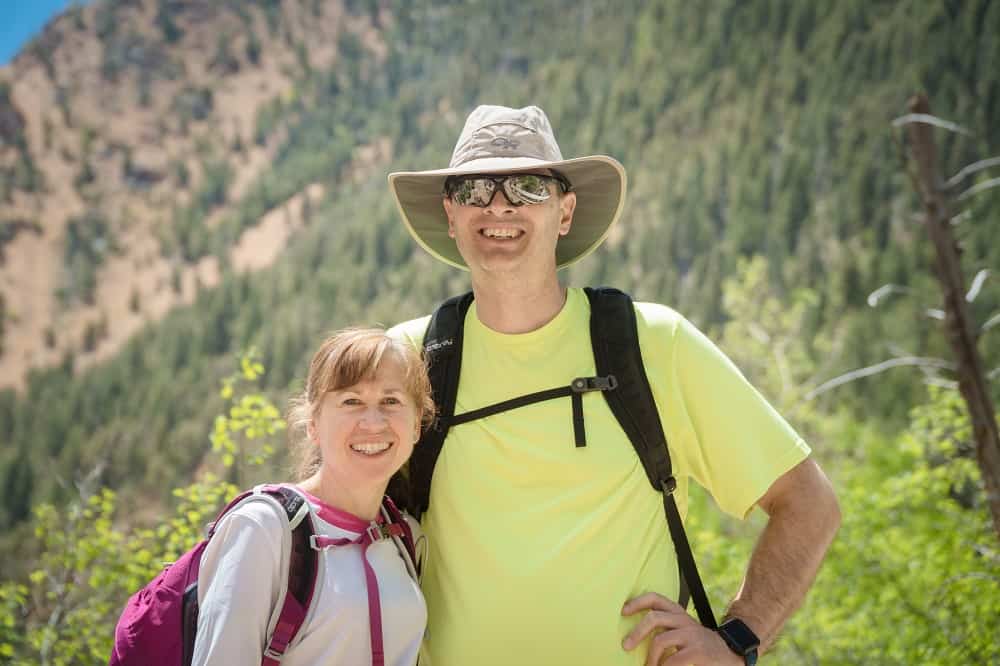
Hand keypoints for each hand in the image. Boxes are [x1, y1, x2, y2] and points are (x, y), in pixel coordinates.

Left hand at [621, 593, 742, 665]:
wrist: (731, 655)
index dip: (637, 602)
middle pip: (654, 618)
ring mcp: (692, 635)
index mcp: (678, 613)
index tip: (623, 611)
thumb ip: (665, 628)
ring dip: (649, 657)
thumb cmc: (699, 645)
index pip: (655, 598)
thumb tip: (636, 636)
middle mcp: (684, 620)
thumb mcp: (683, 631)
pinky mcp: (698, 651)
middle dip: (636, 632)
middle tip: (625, 646)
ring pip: (660, 640)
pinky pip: (672, 660)